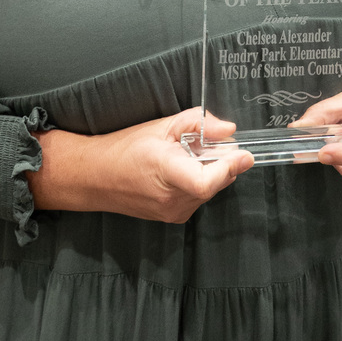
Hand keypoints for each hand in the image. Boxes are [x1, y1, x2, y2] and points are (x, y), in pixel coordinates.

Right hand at [27, 108, 253, 222]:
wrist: (96, 177)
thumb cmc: (124, 148)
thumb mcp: (161, 125)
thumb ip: (197, 123)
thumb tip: (228, 130)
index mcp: (166, 173)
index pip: (206, 182)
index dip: (228, 168)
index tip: (245, 154)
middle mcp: (173, 200)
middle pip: (215, 182)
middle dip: (221, 161)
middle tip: (207, 142)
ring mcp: (174, 212)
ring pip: (210, 190)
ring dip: (209, 171)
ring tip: (186, 155)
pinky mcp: (174, 218)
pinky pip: (200, 197)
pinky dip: (200, 180)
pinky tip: (181, 169)